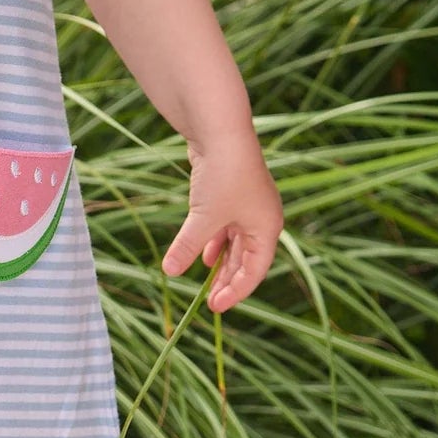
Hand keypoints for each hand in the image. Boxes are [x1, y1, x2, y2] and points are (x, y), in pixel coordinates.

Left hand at [161, 129, 281, 311]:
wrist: (220, 131)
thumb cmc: (221, 177)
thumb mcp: (202, 219)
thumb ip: (187, 247)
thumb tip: (170, 272)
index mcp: (267, 228)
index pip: (255, 271)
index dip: (236, 291)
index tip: (215, 306)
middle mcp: (262, 218)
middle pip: (247, 259)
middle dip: (228, 280)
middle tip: (209, 300)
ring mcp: (248, 205)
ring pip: (236, 243)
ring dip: (221, 262)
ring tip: (206, 281)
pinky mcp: (231, 193)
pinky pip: (225, 227)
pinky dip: (215, 241)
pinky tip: (203, 253)